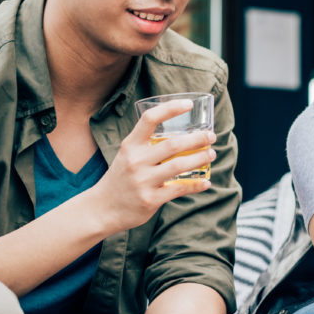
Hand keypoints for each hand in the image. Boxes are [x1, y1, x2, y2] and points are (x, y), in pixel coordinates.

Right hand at [93, 99, 216, 231]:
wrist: (102, 208)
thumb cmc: (120, 178)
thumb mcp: (127, 155)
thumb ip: (147, 145)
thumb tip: (179, 136)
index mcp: (130, 145)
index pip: (150, 119)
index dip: (171, 108)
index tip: (189, 104)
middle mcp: (136, 160)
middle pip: (173, 144)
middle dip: (198, 138)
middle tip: (211, 136)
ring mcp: (143, 181)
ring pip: (179, 165)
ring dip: (201, 158)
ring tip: (212, 154)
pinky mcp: (150, 199)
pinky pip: (179, 189)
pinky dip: (196, 185)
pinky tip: (206, 182)